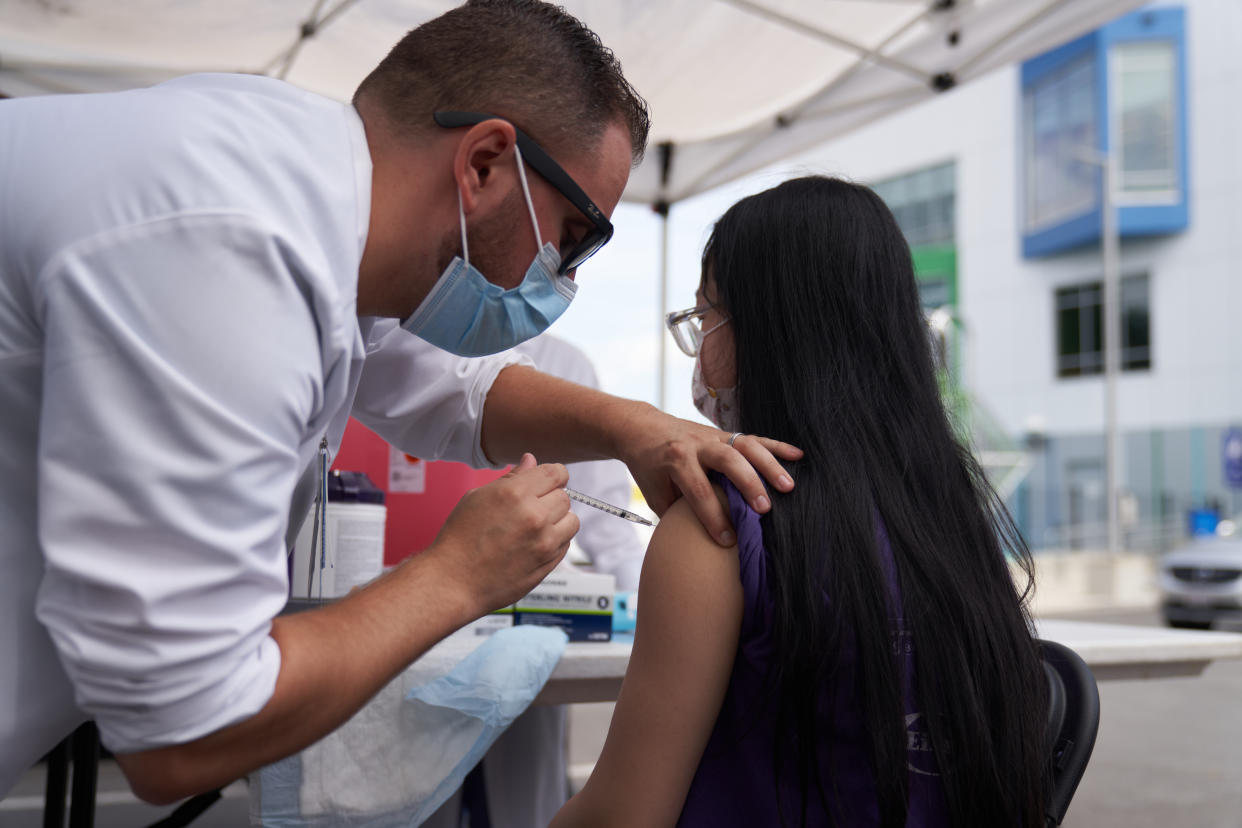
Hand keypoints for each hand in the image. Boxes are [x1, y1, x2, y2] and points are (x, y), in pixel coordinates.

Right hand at [425, 453, 578, 614]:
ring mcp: (544, 541)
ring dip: (559, 521)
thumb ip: (511, 479)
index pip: (556, 473)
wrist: (453, 580)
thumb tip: (531, 461)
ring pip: (572, 520)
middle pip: (565, 496)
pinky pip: (566, 543)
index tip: (547, 482)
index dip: (553, 475)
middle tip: (531, 509)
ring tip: (536, 527)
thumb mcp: (477, 498)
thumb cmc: (459, 539)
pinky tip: (533, 544)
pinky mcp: (549, 563)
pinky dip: (556, 541)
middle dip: (551, 499)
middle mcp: (534, 515)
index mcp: (515, 493)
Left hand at [620, 411, 801, 545]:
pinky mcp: (725, 433)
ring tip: (788, 486)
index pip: (698, 490)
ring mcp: (713, 436)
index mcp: (675, 460)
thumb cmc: (649, 467)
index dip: (713, 517)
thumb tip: (701, 541)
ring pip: (745, 446)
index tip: (728, 540)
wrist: (643, 429)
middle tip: (765, 509)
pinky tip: (798, 457)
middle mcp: (696, 445)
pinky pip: (754, 437)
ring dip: (769, 465)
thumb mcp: (655, 492)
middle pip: (726, 461)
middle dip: (747, 484)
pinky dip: (777, 446)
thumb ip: (677, 512)